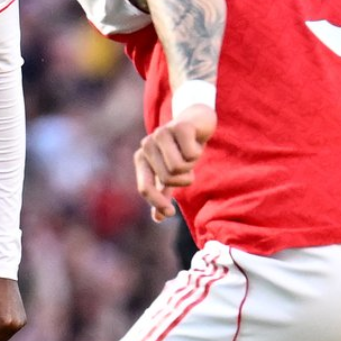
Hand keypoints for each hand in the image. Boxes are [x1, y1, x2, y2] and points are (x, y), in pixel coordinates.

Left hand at [135, 104, 216, 221]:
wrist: (196, 121)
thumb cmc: (180, 149)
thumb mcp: (171, 172)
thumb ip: (163, 193)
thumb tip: (157, 218)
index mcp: (142, 159)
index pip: (144, 188)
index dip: (157, 203)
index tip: (170, 212)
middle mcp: (147, 145)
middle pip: (168, 179)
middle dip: (183, 178)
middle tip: (188, 166)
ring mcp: (161, 133)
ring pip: (179, 167)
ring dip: (191, 165)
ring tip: (190, 154)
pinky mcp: (179, 126)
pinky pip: (191, 154)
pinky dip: (198, 151)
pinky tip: (196, 141)